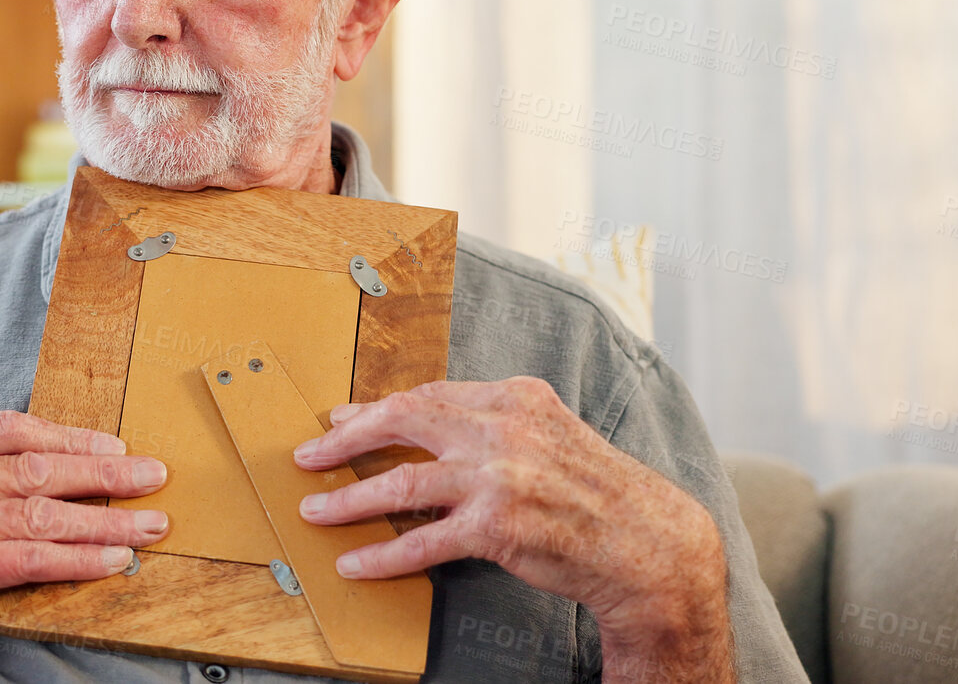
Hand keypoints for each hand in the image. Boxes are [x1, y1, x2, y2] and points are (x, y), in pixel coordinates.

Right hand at [0, 411, 169, 681]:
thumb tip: (65, 466)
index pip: (11, 429)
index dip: (72, 436)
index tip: (115, 448)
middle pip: (36, 466)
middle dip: (104, 474)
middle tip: (152, 476)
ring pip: (44, 511)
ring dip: (107, 519)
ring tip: (149, 524)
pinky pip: (35, 556)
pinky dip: (82, 557)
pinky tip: (113, 559)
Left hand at [292, 378, 733, 680]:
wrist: (648, 543)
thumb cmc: (599, 493)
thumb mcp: (552, 434)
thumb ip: (499, 425)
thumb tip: (436, 429)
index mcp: (516, 397)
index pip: (429, 394)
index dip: (377, 408)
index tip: (342, 420)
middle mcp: (504, 429)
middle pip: (404, 421)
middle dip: (347, 439)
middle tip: (310, 455)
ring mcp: (498, 477)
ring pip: (401, 483)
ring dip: (349, 499)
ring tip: (316, 511)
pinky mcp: (496, 528)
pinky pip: (422, 542)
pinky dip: (382, 555)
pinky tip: (357, 562)